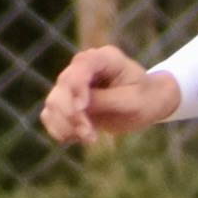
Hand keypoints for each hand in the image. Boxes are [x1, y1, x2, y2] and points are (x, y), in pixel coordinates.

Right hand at [41, 46, 176, 144]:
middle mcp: (84, 67)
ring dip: (65, 125)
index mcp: (104, 58)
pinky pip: (50, 115)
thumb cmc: (144, 98)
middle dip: (71, 113)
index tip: (81, 109)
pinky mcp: (67, 102)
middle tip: (90, 135)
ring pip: (53, 102)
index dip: (76, 87)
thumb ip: (105, 101)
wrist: (146, 103)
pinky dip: (59, 130)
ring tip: (89, 139)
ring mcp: (73, 84)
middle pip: (63, 85)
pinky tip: (76, 139)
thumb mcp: (131, 101)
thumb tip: (77, 106)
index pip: (82, 65)